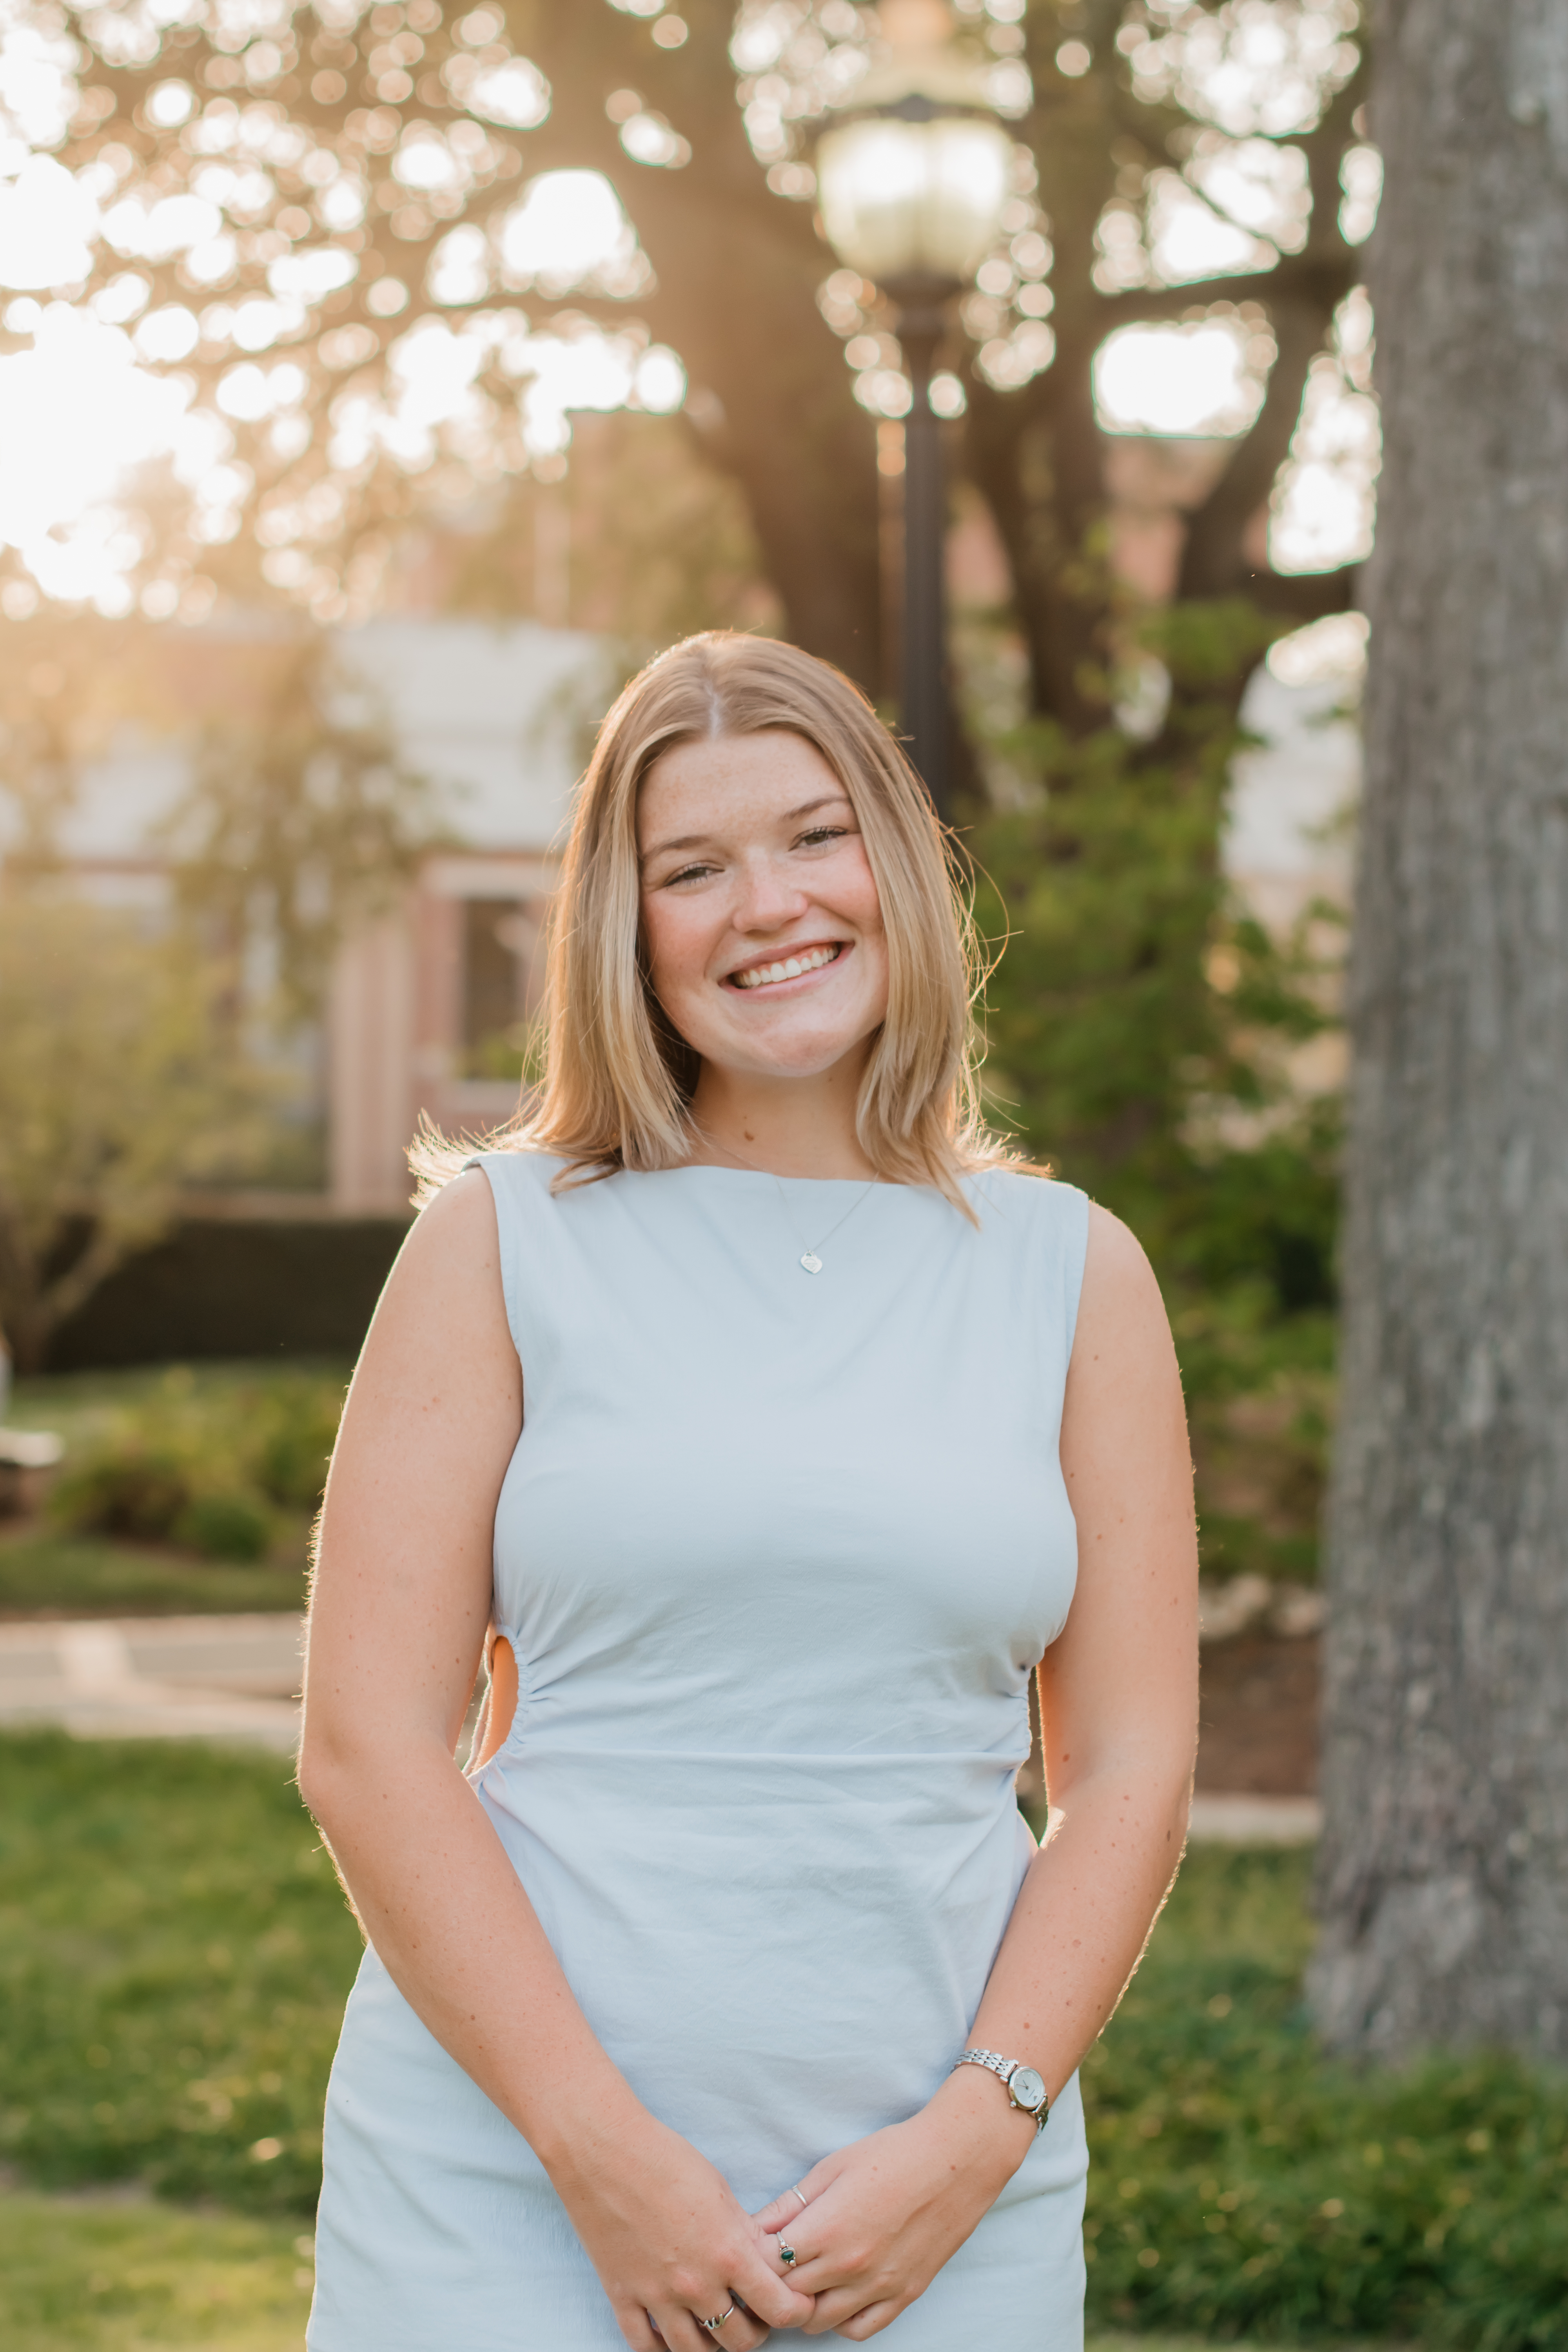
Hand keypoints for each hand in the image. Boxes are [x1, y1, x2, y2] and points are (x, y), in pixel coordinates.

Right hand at [548, 2102, 815, 2351]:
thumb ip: (745, 2233)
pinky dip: (663, 2348)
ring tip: (718, 2325)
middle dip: (757, 2330)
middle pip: (740, 2340)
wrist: (604, 2152)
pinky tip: (674, 2335)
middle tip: (756, 2314)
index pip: (779, 2308)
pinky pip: (646, 2347)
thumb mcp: (720, 2192)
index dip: (794, 2310)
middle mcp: (695, 2284)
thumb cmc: (665, 2160)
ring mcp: (656, 2296)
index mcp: (727, 2253)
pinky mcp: (622, 2297)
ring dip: (714, 2344)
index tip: (794, 2302)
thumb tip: (767, 2260)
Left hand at [750, 2071, 1035, 2339]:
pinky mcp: (903, 2296)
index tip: (756, 2241)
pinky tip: (837, 2293)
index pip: (768, 2264)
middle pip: (788, 2296)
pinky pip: (858, 2330)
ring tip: (804, 2276)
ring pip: (818, 2322)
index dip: (755, 2254)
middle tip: (775, 2258)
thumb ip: (790, 2204)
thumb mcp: (833, 2167)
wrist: (956, 2159)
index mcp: (827, 2229)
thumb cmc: (893, 2153)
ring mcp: (878, 2287)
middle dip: (774, 2279)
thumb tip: (754, 2227)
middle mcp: (849, 2267)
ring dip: (804, 2304)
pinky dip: (840, 2320)